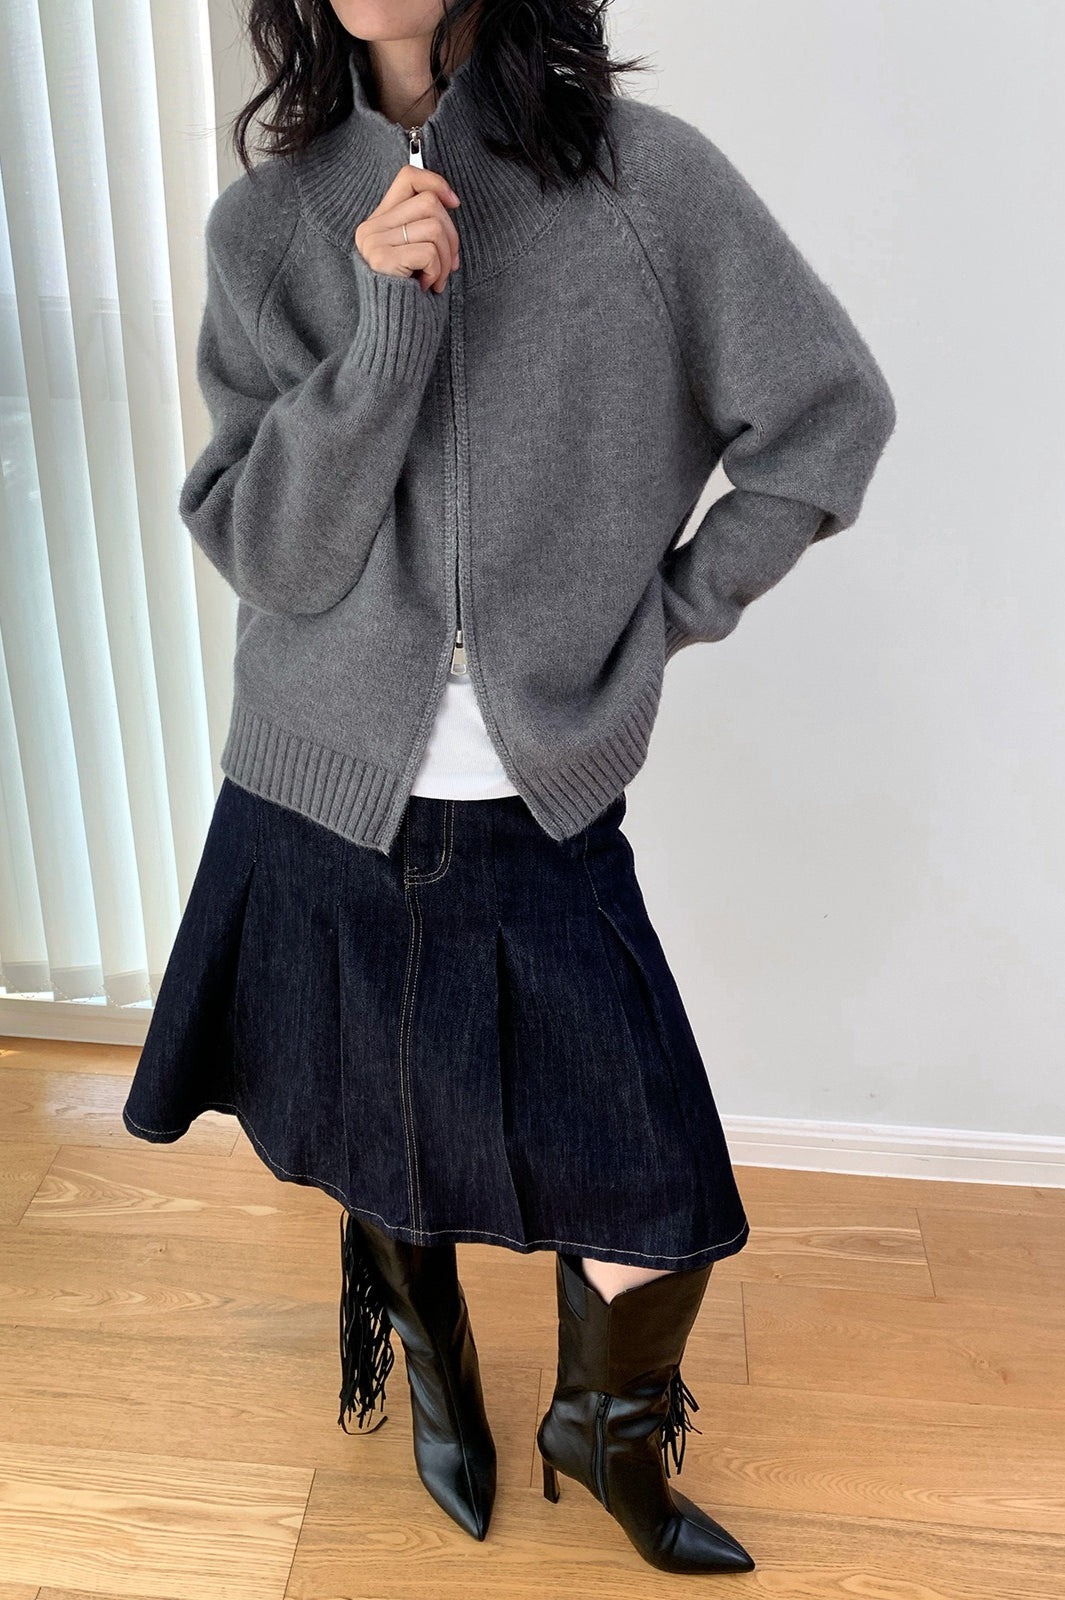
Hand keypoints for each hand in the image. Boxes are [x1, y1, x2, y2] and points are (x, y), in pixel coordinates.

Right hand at [353, 165, 460, 293]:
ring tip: (437, 279)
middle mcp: (370, 228)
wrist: (395, 335)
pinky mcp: (382, 260)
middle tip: (449, 264)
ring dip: (447, 257)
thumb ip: (423, 225)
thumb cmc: (412, 297)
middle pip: (429, 202)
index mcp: (378, 222)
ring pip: (434, 225)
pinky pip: (429, 251)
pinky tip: (428, 287)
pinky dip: (438, 271)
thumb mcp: (417, 253)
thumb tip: (451, 201)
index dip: (436, 183)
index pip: (408, 177)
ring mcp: (374, 243)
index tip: (454, 204)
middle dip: (451, 234)